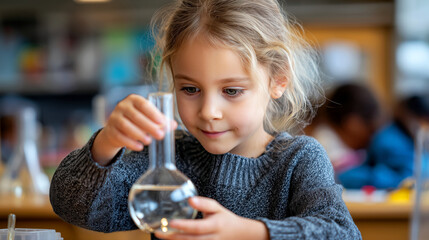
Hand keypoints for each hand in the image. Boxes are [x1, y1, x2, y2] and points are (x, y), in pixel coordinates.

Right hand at [92, 94, 176, 164]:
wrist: (116, 129)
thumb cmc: (136, 120)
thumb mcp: (148, 117)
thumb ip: (161, 120)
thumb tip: (174, 125)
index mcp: (133, 99)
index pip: (143, 104)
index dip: (153, 113)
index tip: (163, 123)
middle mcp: (122, 106)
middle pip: (136, 116)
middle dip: (149, 127)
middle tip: (160, 135)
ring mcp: (114, 117)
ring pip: (126, 126)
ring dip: (139, 134)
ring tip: (149, 141)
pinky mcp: (110, 130)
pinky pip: (120, 137)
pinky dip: (131, 143)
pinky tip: (140, 147)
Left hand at [154, 196, 268, 239]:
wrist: (239, 235)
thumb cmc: (225, 219)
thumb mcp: (217, 208)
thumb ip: (204, 203)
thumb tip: (189, 199)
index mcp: (215, 225)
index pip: (197, 227)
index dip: (184, 226)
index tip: (171, 222)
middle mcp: (211, 238)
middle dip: (172, 236)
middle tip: (158, 231)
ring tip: (160, 234)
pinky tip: (170, 239)